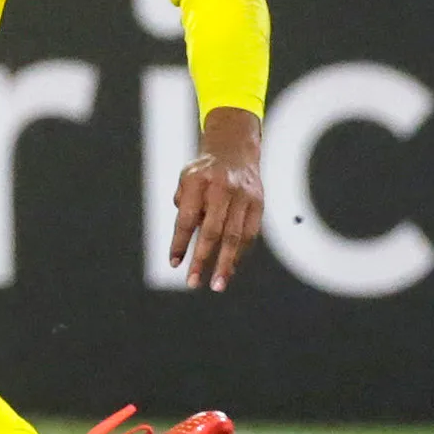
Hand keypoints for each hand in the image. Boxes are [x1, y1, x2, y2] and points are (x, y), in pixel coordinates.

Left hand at [170, 105, 264, 291]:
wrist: (235, 149)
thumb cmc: (204, 172)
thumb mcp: (186, 180)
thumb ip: (185, 208)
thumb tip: (186, 242)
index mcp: (198, 181)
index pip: (186, 218)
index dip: (180, 243)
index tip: (174, 263)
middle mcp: (222, 187)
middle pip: (212, 230)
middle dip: (202, 259)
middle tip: (192, 283)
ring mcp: (243, 195)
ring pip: (235, 236)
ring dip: (225, 263)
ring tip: (217, 285)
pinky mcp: (258, 202)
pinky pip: (249, 233)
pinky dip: (239, 253)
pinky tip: (230, 269)